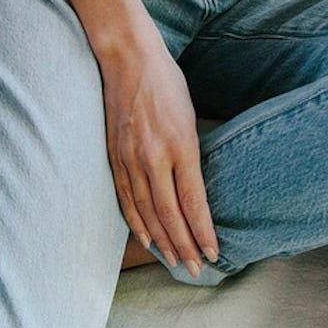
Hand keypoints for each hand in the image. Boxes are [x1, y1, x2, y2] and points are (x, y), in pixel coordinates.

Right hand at [100, 40, 218, 276]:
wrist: (127, 58)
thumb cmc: (166, 82)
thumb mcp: (189, 116)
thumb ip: (191, 154)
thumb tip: (195, 190)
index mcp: (180, 145)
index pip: (193, 202)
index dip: (203, 232)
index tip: (214, 253)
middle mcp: (153, 157)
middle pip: (169, 214)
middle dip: (184, 246)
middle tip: (196, 269)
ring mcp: (129, 158)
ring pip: (145, 212)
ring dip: (161, 241)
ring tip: (174, 261)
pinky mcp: (113, 156)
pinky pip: (124, 198)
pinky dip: (135, 222)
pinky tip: (145, 237)